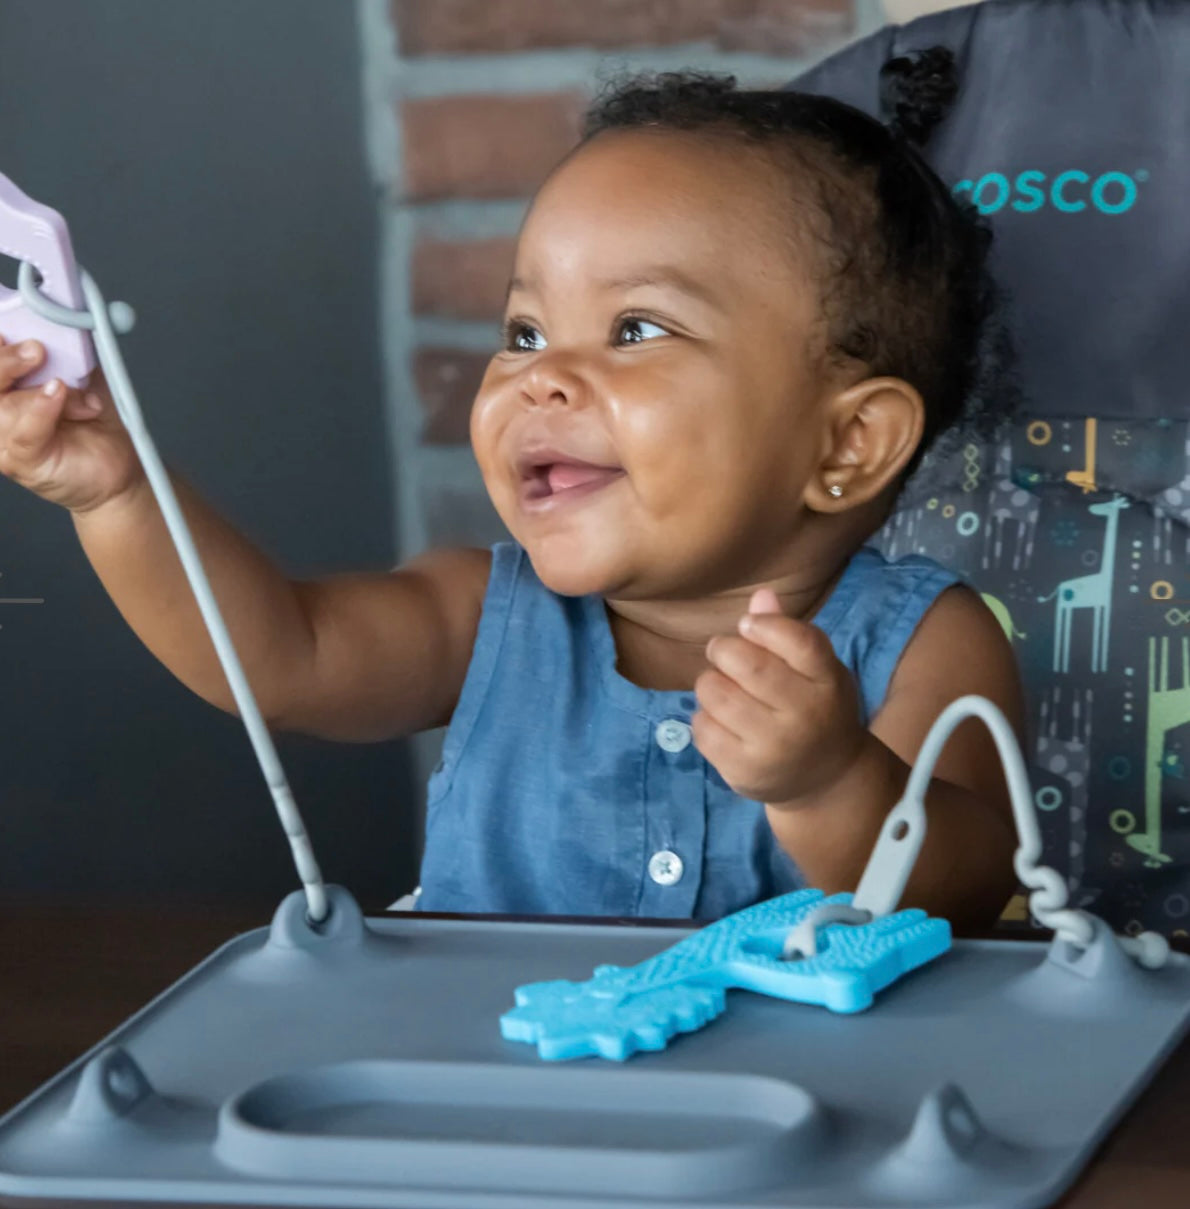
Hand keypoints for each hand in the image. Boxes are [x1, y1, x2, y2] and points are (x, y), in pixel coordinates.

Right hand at [0, 338, 143, 512]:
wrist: (118, 469)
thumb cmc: (94, 423)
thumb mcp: (82, 375)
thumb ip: (67, 349)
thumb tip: (66, 317)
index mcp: (4, 384)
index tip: (7, 326)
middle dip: (4, 359)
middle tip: (36, 350)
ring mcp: (3, 439)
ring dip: (37, 389)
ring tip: (64, 385)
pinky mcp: (21, 461)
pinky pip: (22, 432)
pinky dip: (40, 408)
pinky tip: (56, 394)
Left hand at [691, 587, 865, 805]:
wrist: (828, 781)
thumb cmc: (817, 709)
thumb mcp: (817, 670)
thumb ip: (788, 633)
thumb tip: (761, 595)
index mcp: (827, 681)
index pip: (799, 641)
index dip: (764, 626)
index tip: (748, 625)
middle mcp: (805, 715)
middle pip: (748, 664)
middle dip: (723, 649)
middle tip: (723, 652)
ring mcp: (774, 747)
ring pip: (716, 693)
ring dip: (710, 683)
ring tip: (723, 688)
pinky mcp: (744, 771)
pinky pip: (702, 728)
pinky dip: (704, 717)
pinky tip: (722, 721)